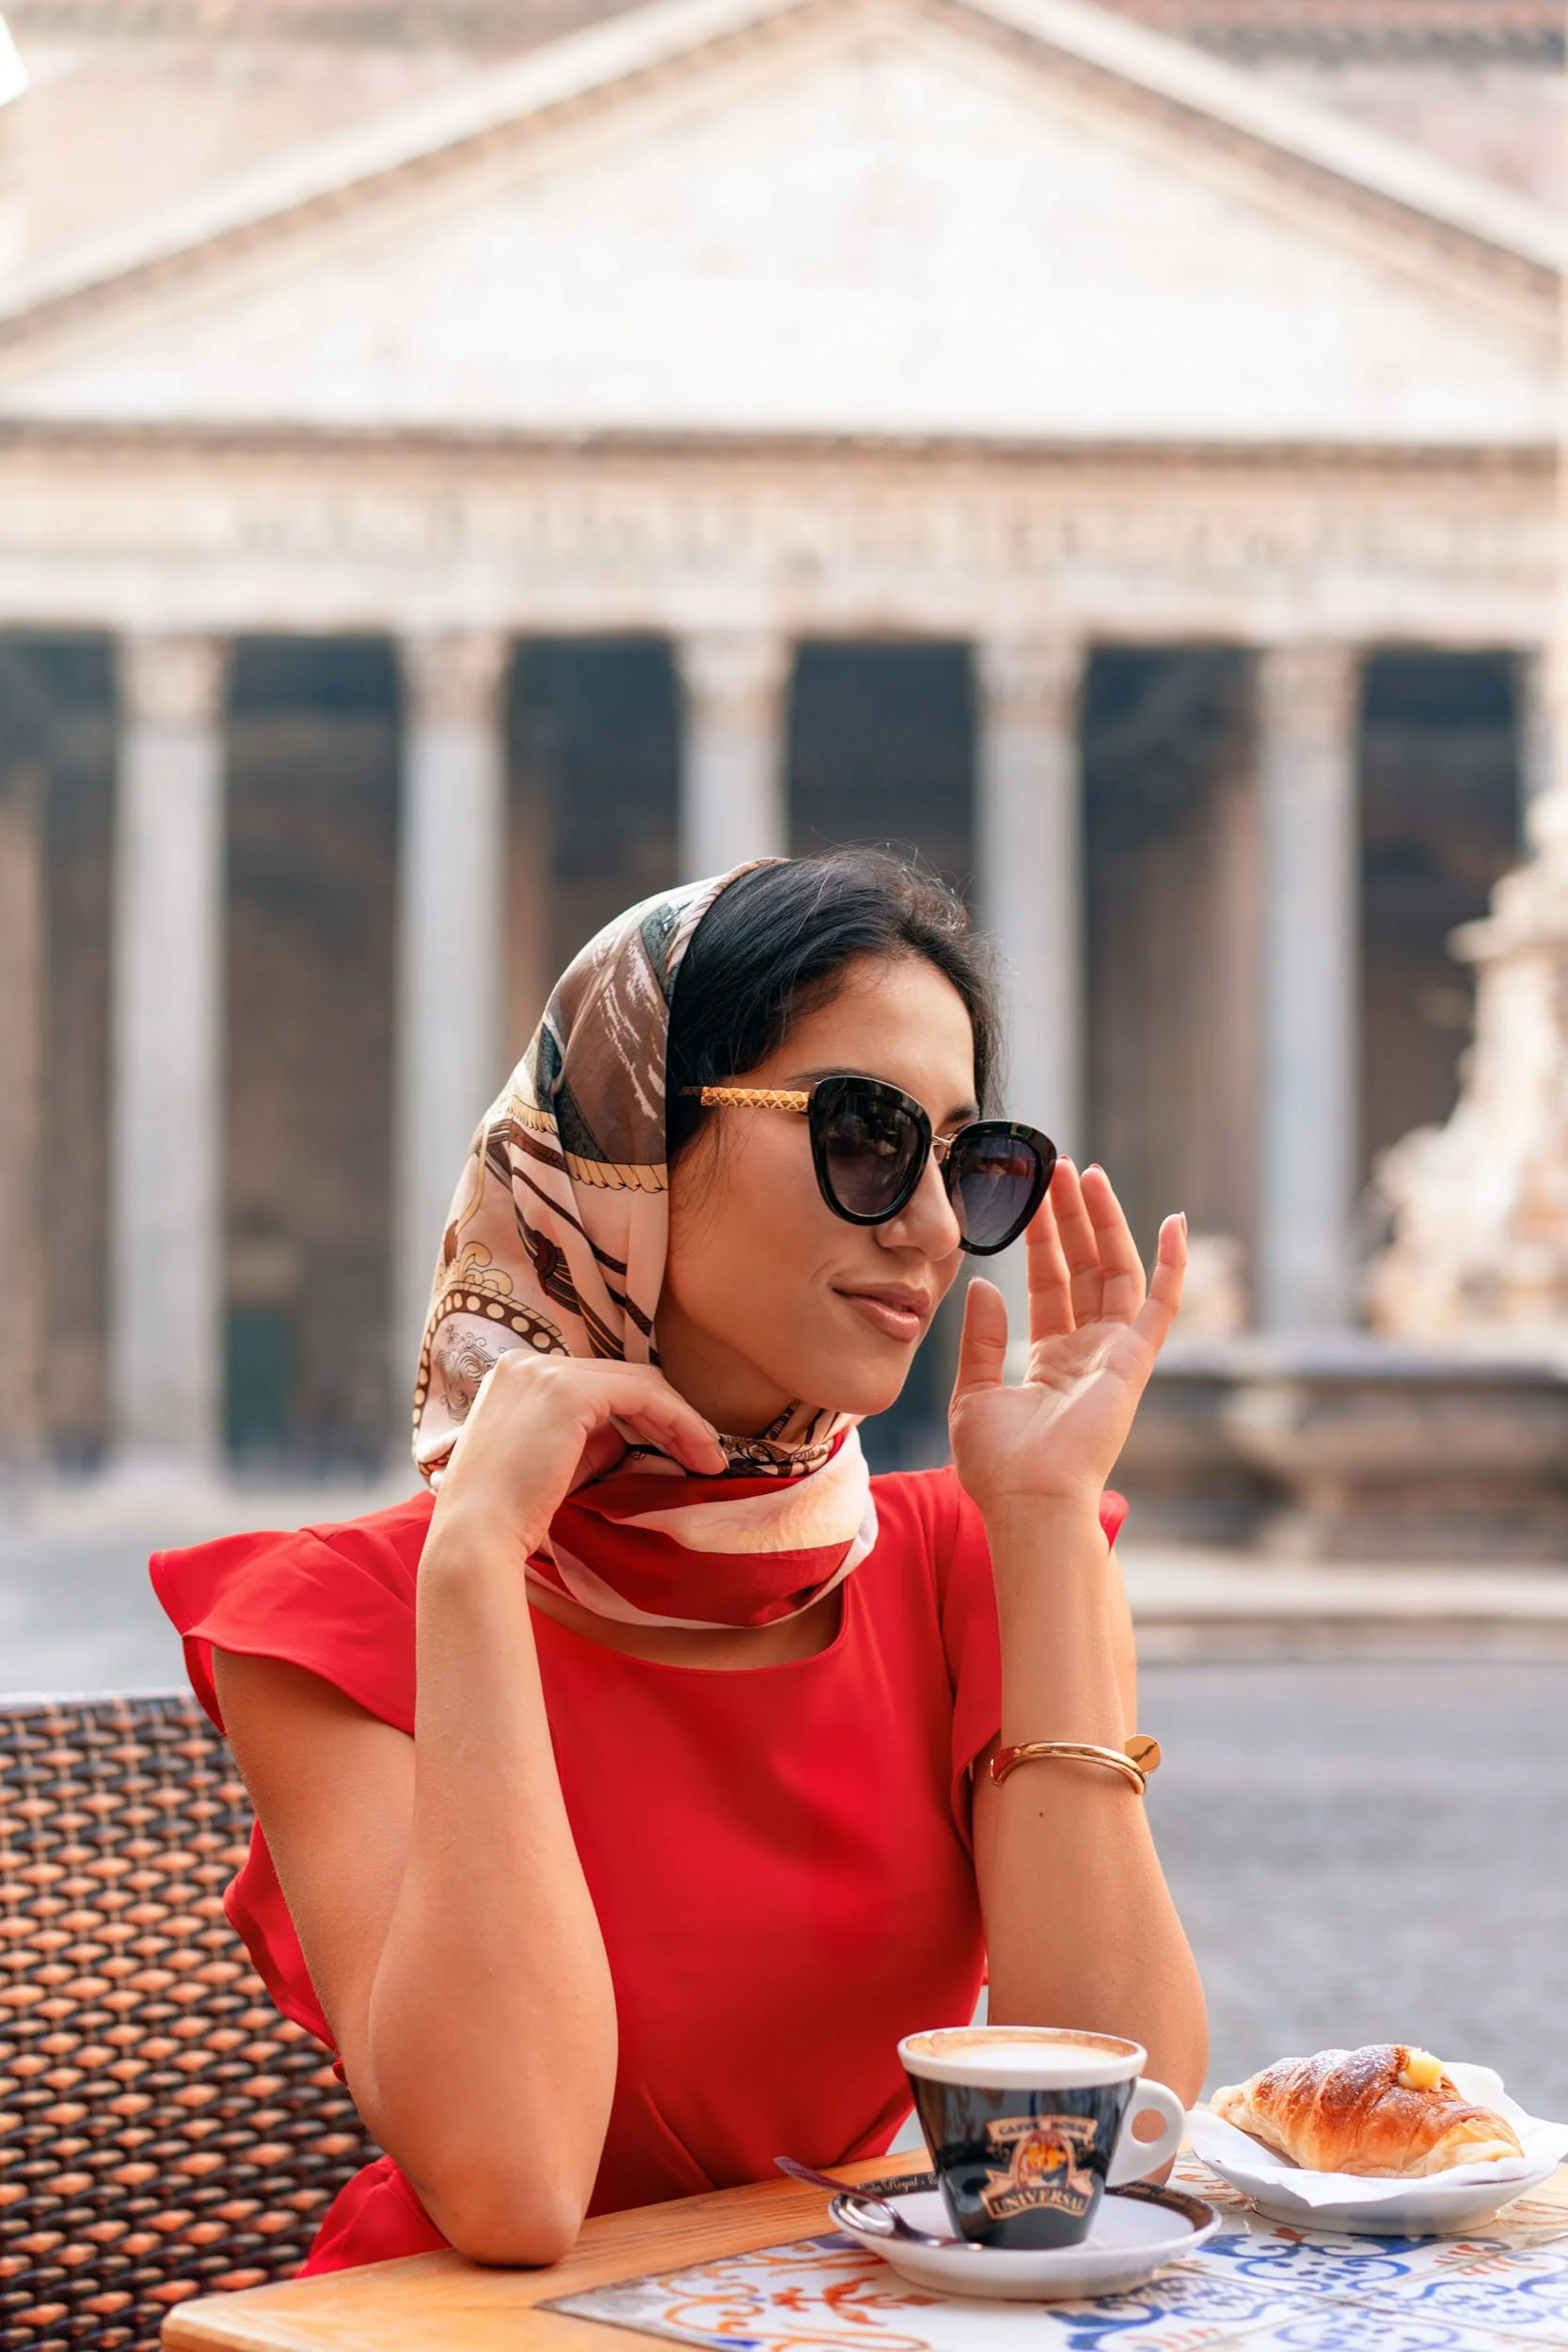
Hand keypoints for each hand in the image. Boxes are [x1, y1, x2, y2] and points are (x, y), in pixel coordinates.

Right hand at [429, 1351, 727, 1561]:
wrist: (476, 1538)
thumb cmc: (511, 1516)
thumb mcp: (557, 1464)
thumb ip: (591, 1440)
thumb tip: (635, 1438)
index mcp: (518, 1376)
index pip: (599, 1385)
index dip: (646, 1414)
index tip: (680, 1450)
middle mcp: (527, 1363)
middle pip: (621, 1379)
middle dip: (669, 1416)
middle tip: (706, 1455)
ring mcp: (545, 1372)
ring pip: (637, 1383)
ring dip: (679, 1420)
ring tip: (709, 1458)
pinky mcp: (568, 1392)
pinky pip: (641, 1395)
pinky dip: (676, 1421)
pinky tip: (696, 1451)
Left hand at [948, 1161, 1184, 1518]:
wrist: (1028, 1499)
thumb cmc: (999, 1464)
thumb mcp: (972, 1393)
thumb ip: (980, 1339)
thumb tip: (983, 1284)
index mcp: (1052, 1362)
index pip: (1050, 1285)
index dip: (1043, 1241)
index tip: (1033, 1197)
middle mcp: (1089, 1353)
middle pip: (1085, 1269)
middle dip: (1073, 1218)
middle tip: (1059, 1168)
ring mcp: (1115, 1355)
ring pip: (1116, 1272)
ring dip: (1105, 1222)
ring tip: (1087, 1173)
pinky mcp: (1135, 1361)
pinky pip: (1161, 1305)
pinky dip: (1173, 1264)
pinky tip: (1176, 1221)